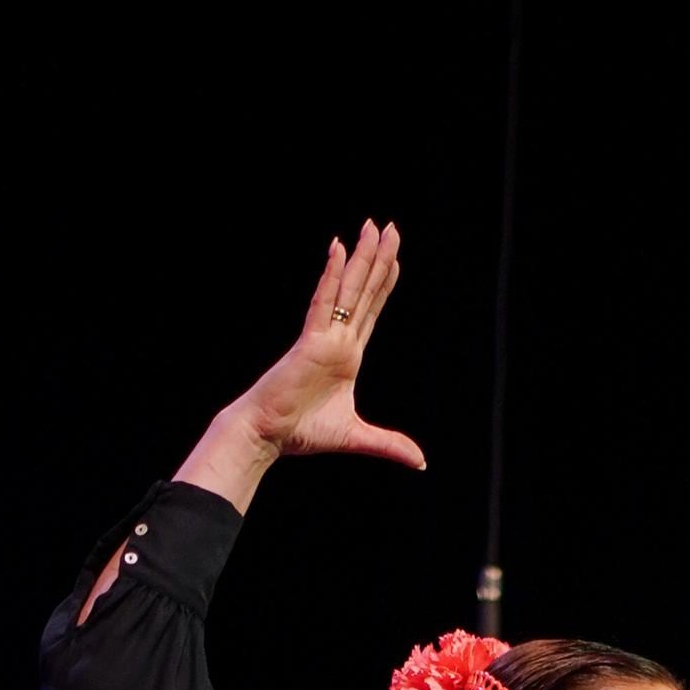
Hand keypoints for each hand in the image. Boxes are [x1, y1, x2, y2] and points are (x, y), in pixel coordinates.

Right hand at [179, 222, 426, 504]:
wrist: (268, 434)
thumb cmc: (302, 432)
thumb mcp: (356, 437)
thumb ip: (389, 444)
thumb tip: (421, 461)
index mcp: (347, 356)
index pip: (370, 312)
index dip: (383, 284)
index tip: (394, 258)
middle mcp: (338, 340)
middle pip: (363, 292)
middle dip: (377, 259)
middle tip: (389, 227)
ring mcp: (323, 337)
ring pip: (347, 290)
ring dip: (361, 259)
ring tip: (374, 228)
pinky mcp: (309, 341)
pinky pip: (323, 303)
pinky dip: (332, 277)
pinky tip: (339, 250)